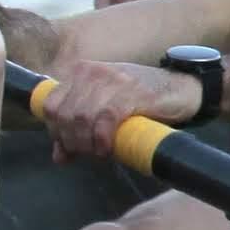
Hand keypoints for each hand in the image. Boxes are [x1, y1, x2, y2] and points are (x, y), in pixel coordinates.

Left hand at [40, 59, 197, 164]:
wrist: (180, 88)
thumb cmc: (140, 101)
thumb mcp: (103, 111)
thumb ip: (79, 130)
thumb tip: (58, 157)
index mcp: (80, 73)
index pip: (49, 106)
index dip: (55, 131)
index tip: (69, 146)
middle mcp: (91, 72)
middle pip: (63, 115)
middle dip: (71, 141)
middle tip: (87, 153)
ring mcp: (111, 79)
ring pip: (81, 118)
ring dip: (86, 143)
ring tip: (98, 153)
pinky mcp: (131, 91)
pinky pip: (105, 119)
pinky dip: (102, 139)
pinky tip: (108, 149)